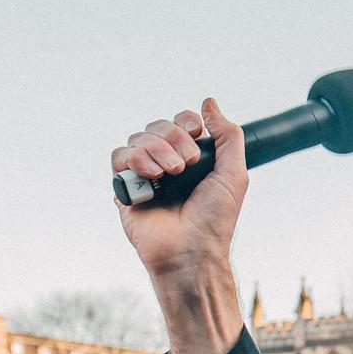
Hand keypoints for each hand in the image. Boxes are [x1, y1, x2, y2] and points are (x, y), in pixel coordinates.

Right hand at [111, 101, 249, 283]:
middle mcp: (165, 165)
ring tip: (170, 174)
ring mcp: (144, 176)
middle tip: (186, 164)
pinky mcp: (125, 189)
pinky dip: (134, 160)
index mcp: (190, 160)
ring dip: (156, 150)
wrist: (191, 250)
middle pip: (157, 126)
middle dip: (173, 137)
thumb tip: (209, 103)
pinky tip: (151, 176)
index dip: (186, 121)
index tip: (196, 133)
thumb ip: (228, 135)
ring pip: (138, 138)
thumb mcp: (233, 173)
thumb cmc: (214, 219)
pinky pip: (119, 157)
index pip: (179, 123)